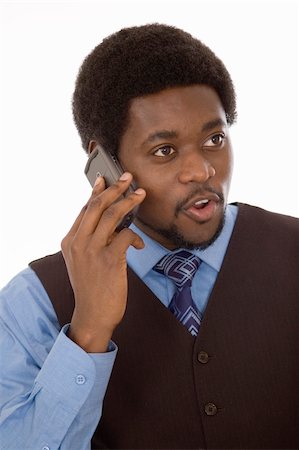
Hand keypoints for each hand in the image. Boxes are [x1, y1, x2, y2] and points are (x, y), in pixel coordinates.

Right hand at [61, 172, 145, 352]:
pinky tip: (139, 244)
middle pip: (97, 206)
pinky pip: (126, 235)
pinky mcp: (110, 260)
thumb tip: (113, 222)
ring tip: (140, 195)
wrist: (92, 316)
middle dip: (115, 188)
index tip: (105, 179)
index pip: (84, 209)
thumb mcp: (82, 261)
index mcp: (69, 241)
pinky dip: (135, 236)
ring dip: (129, 202)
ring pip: (112, 215)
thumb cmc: (91, 288)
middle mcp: (78, 243)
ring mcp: (93, 251)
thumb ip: (91, 240)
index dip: (96, 192)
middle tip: (128, 178)